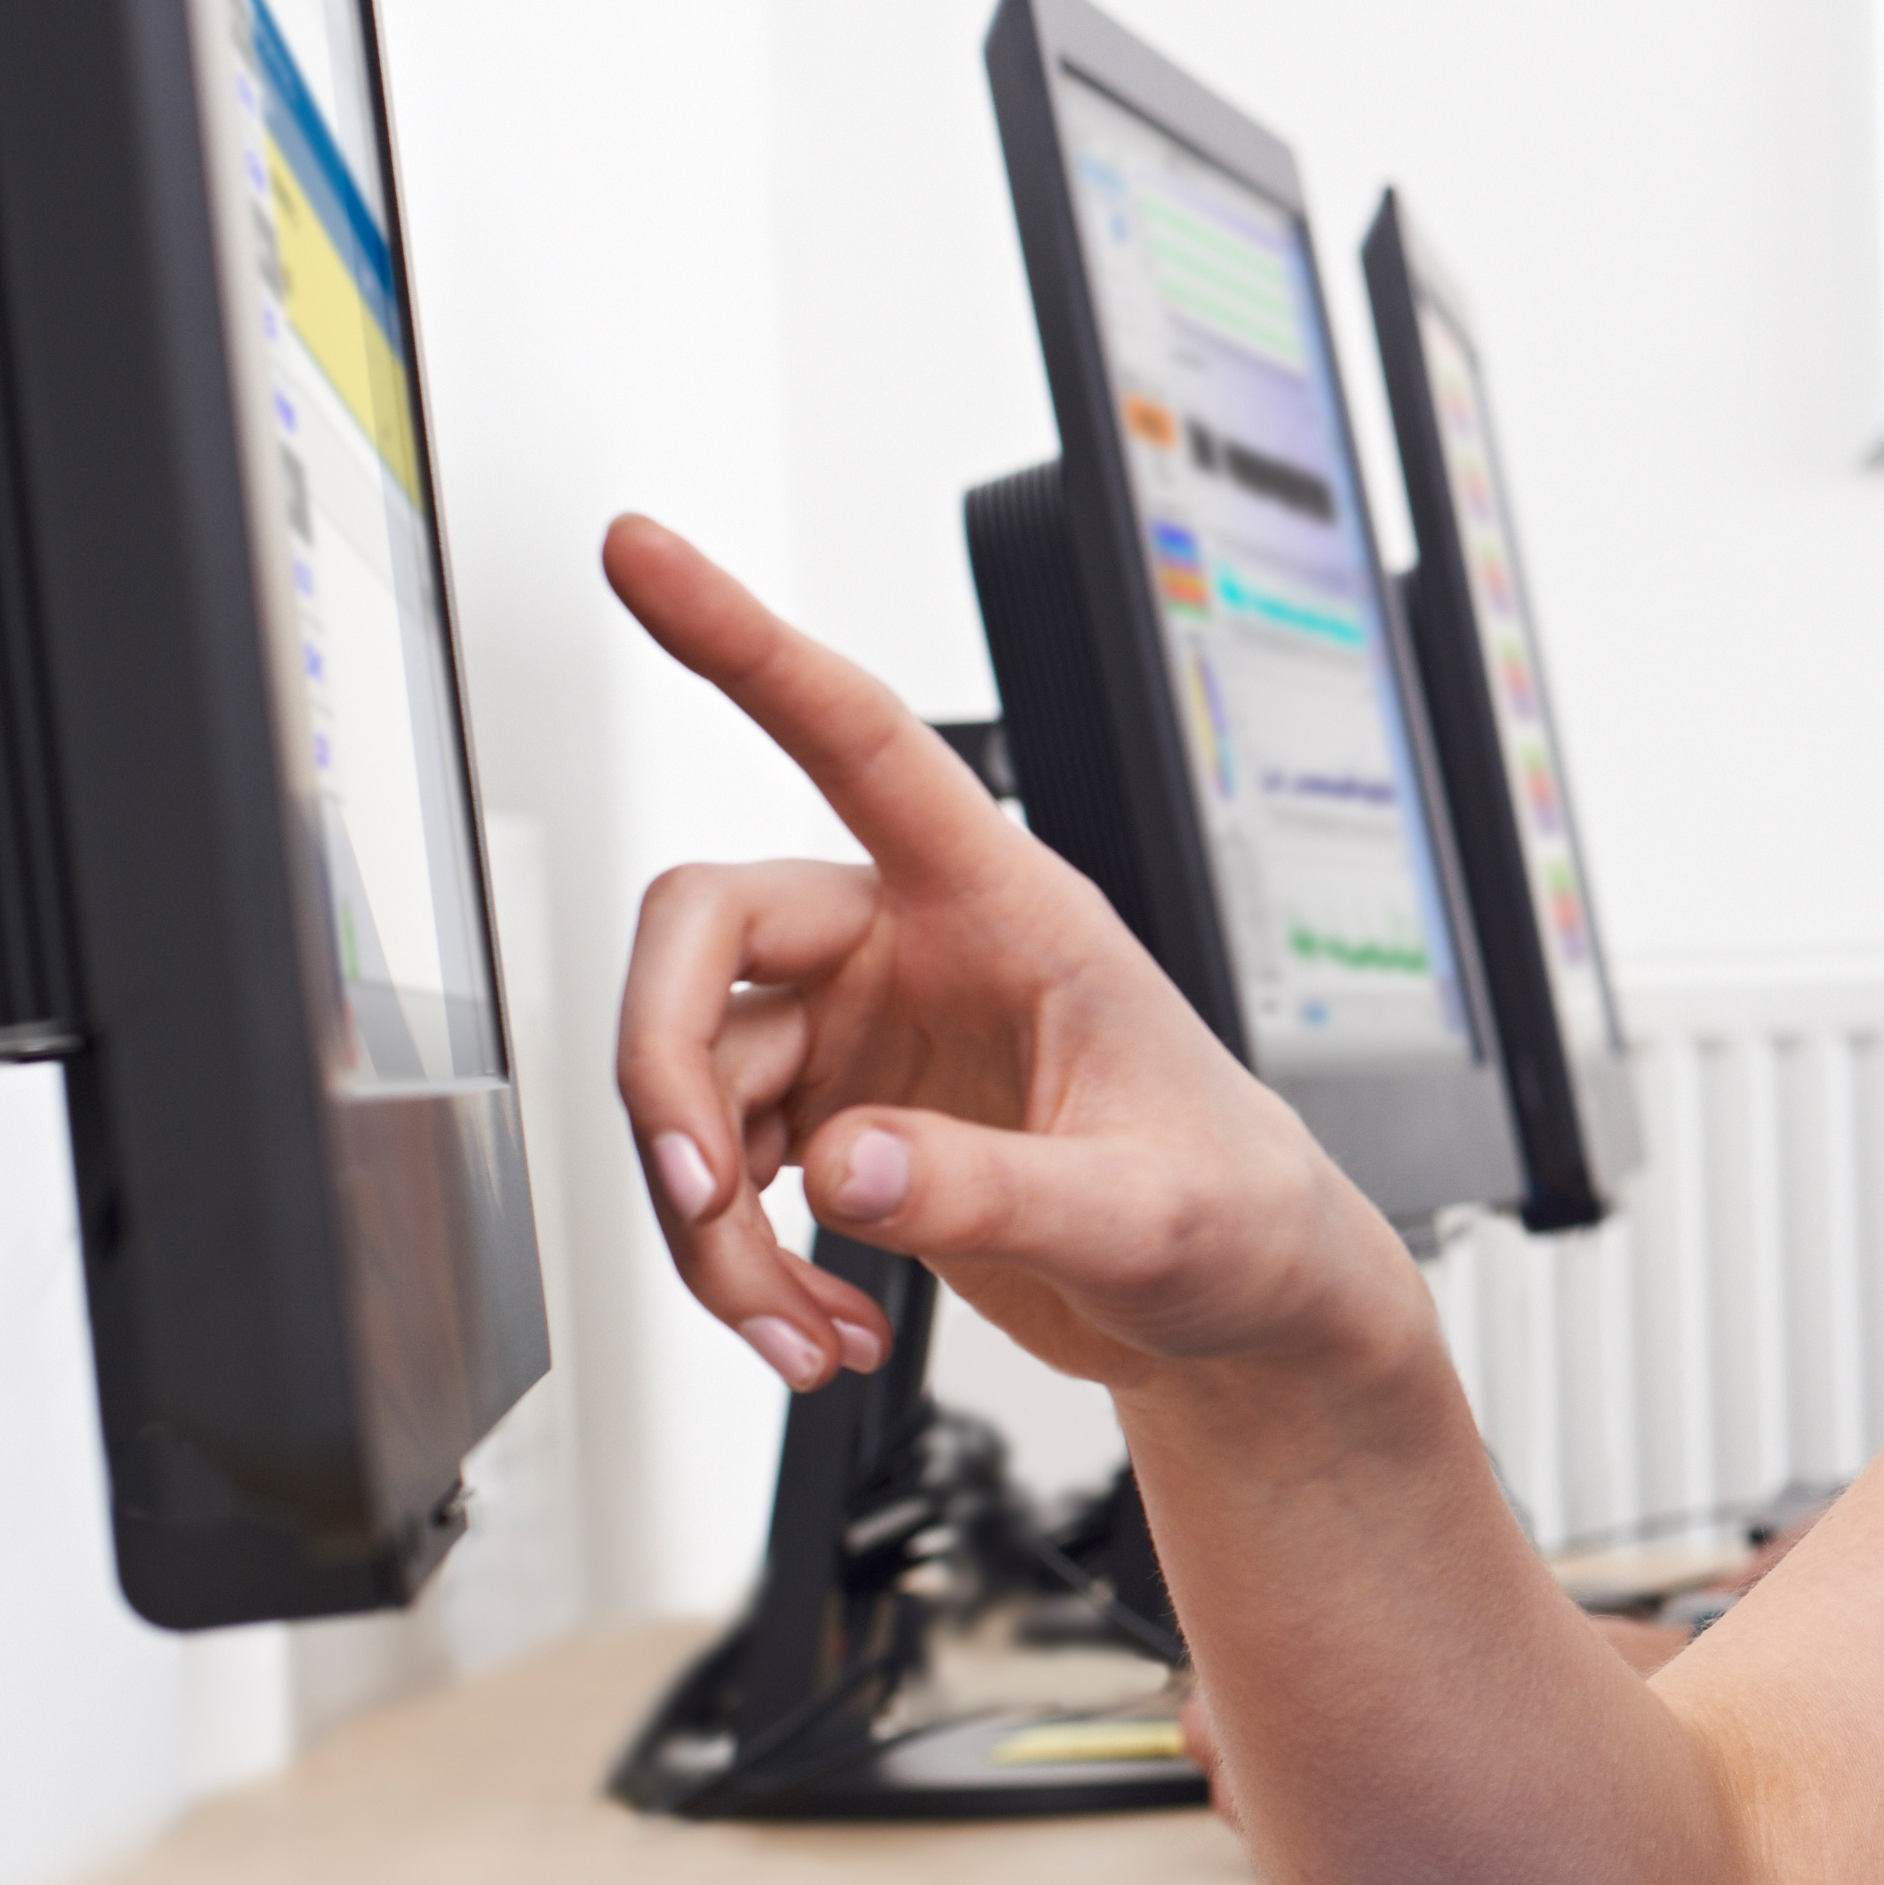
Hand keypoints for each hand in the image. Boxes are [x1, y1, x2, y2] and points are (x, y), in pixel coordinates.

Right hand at [599, 516, 1429, 1406]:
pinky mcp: (837, 1124)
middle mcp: (911, 946)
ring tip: (798, 1332)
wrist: (1244, 1309)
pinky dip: (739, 1264)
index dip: (741, 640)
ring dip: (710, 1226)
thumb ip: (998, 1191)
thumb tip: (846, 1170)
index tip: (639, 552)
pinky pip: (720, 1175)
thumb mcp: (1146, 1216)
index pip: (856, 736)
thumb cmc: (1240, 1219)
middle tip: (700, 1196)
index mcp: (1006, 904)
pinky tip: (818, 1332)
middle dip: (665, 1072)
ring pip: (692, 1085)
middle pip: (700, 935)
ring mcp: (862, 1035)